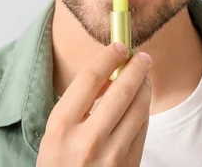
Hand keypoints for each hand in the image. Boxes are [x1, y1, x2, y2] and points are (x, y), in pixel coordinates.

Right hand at [37, 42, 152, 166]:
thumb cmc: (58, 165)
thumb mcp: (56, 133)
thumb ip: (80, 104)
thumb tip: (111, 74)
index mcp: (62, 126)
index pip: (90, 77)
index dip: (108, 56)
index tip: (119, 46)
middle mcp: (88, 140)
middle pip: (122, 89)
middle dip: (136, 67)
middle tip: (142, 56)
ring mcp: (112, 156)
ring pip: (139, 108)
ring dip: (145, 86)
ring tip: (144, 76)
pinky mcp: (129, 166)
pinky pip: (143, 129)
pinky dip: (144, 111)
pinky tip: (140, 103)